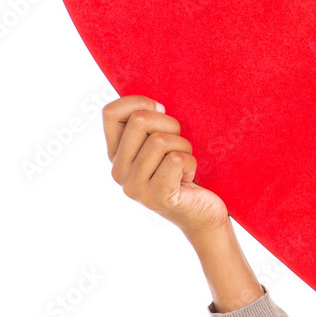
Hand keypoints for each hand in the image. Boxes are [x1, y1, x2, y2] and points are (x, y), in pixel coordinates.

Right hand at [102, 95, 229, 239]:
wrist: (205, 214)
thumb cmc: (186, 173)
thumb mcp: (164, 145)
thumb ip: (149, 125)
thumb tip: (154, 102)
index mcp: (116, 153)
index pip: (111, 112)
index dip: (139, 102)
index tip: (162, 110)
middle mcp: (119, 171)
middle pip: (140, 121)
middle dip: (171, 124)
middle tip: (180, 145)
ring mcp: (134, 187)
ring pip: (161, 141)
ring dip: (184, 147)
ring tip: (184, 165)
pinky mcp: (156, 197)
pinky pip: (176, 160)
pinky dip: (191, 162)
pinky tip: (188, 178)